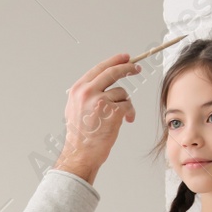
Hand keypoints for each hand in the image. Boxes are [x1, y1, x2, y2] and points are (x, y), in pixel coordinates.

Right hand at [53, 53, 139, 183]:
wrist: (80, 153)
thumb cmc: (80, 135)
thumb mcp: (75, 108)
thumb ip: (86, 93)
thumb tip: (102, 81)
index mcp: (78, 90)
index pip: (99, 69)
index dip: (114, 61)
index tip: (125, 57)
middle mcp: (87, 92)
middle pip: (113, 72)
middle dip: (128, 68)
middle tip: (136, 68)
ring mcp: (100, 101)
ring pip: (122, 93)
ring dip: (125, 103)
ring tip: (120, 116)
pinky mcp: (113, 111)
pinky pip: (128, 105)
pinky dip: (129, 113)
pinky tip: (125, 121)